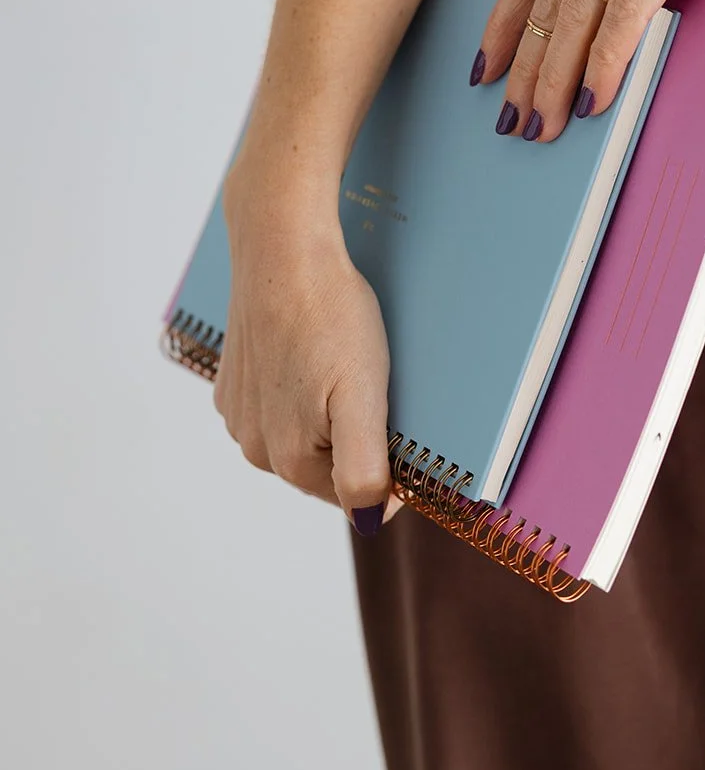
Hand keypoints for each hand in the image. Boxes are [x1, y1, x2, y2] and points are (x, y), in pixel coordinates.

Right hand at [213, 177, 402, 531]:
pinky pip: (280, 399)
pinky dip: (303, 384)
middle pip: (327, 463)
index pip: (356, 493)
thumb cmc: (331, 317)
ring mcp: (238, 411)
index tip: (406, 424)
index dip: (390, 466)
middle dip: (357, 435)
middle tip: (378, 384)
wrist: (282, 247)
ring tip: (346, 362)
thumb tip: (370, 522)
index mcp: (288, 459)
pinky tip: (317, 350)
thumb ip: (365, 470)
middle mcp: (254, 445)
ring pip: (304, 431)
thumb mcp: (364, 399)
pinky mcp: (233, 377)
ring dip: (330, 410)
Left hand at [473, 0, 704, 142]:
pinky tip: (596, 95)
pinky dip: (606, 61)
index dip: (504, 27)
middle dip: (527, 68)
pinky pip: (625, 12)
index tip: (486, 73)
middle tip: (516, 119)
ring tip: (546, 121)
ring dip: (557, 76)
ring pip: (577, 10)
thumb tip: (588, 42)